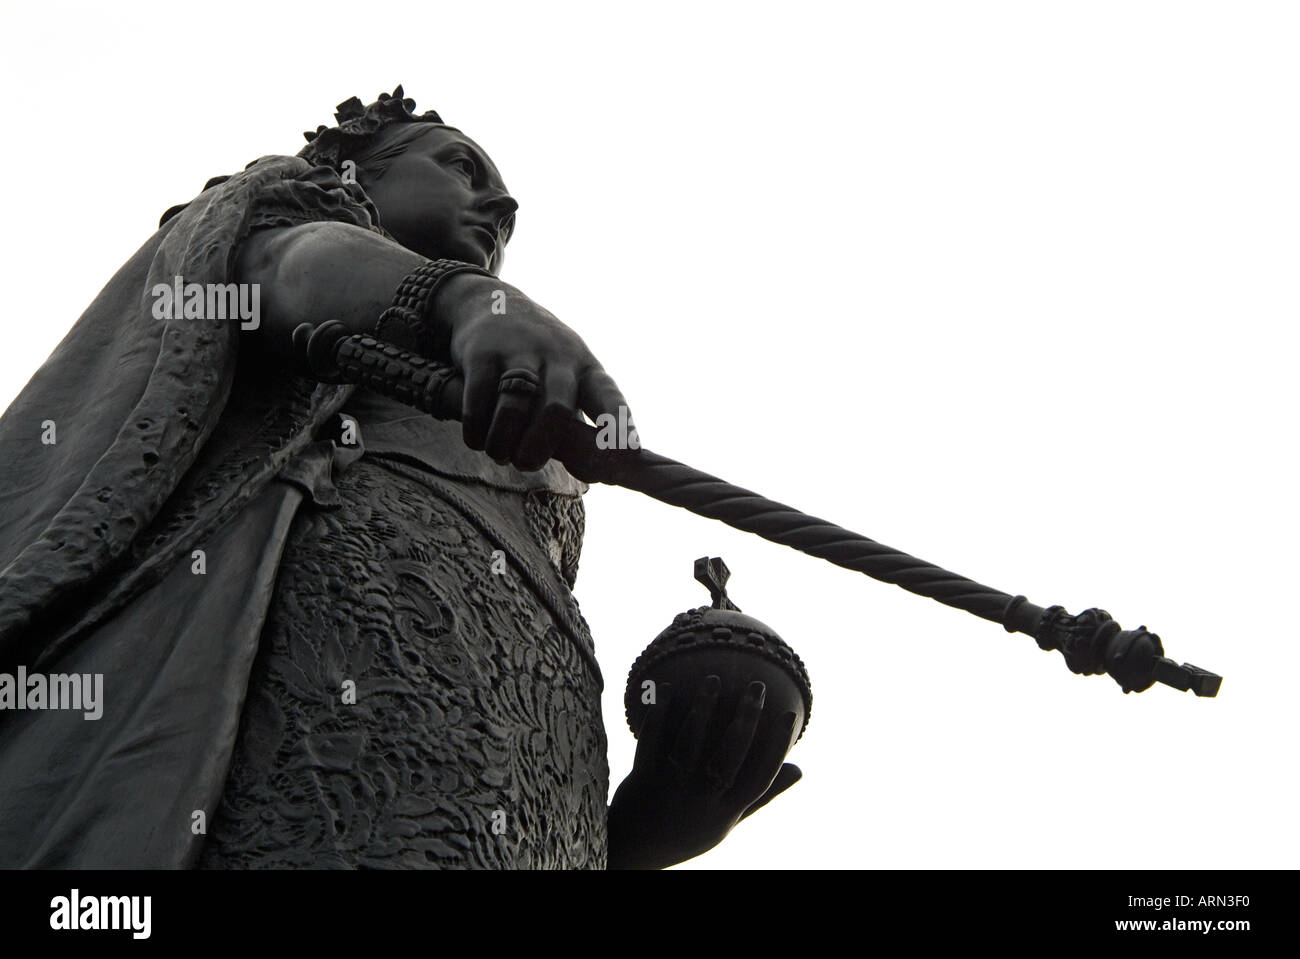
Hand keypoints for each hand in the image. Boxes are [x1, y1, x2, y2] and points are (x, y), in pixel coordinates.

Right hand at [438, 275, 632, 470]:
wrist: (494, 302)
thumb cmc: (541, 362)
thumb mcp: (569, 381)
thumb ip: (580, 425)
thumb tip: (597, 475)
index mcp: (587, 368)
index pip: (609, 398)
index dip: (618, 426)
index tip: (627, 452)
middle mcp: (558, 356)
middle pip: (556, 409)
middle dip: (540, 446)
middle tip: (526, 463)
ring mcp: (519, 351)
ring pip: (514, 408)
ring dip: (503, 443)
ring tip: (499, 454)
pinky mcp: (481, 351)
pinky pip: (478, 401)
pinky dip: (477, 430)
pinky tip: (477, 438)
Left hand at [606, 677, 802, 869]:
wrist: (634, 849)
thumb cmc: (688, 828)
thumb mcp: (727, 819)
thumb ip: (760, 795)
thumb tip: (800, 770)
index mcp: (725, 811)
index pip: (759, 778)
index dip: (776, 746)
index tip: (789, 714)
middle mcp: (700, 801)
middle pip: (728, 756)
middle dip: (745, 719)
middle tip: (757, 686)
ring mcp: (670, 789)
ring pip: (689, 743)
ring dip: (703, 709)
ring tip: (714, 679)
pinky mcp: (643, 779)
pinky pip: (652, 741)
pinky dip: (659, 715)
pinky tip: (667, 687)